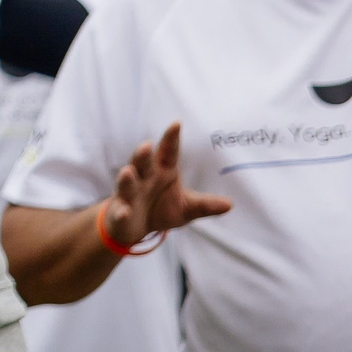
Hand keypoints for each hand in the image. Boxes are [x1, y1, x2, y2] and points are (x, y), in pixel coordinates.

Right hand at [100, 121, 230, 249]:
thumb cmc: (160, 209)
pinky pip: (120, 212)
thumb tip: (231, 204)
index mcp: (161, 172)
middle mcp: (143, 179)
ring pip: (127, 184)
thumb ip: (205, 205)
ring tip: (129, 172)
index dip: (171, 139)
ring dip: (127, 178)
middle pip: (142, 164)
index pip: (167, 153)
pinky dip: (122, 212)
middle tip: (147, 146)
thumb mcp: (186, 207)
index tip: (176, 124)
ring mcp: (129, 195)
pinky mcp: (121, 213)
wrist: (134, 227)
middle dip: (142, 155)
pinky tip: (125, 212)